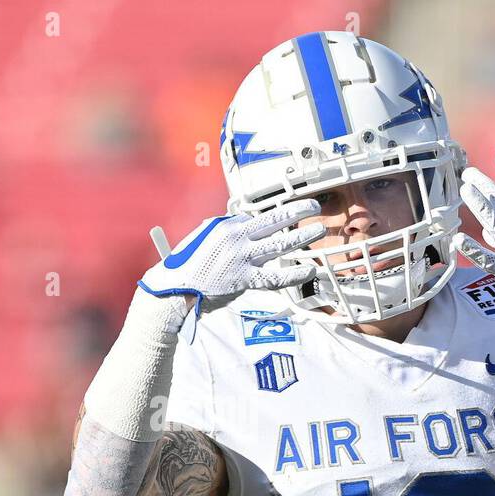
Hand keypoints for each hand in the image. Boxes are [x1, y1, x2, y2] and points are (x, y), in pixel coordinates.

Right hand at [138, 200, 325, 308]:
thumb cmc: (187, 267)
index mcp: (225, 224)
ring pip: (279, 243)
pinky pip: (275, 276)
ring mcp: (241, 257)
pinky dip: (294, 274)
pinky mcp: (244, 278)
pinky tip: (308, 270)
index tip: (288, 216)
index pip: (254, 217)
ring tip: (319, 230)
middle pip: (273, 219)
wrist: (175, 288)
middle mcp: (235, 236)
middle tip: (313, 207)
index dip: (273, 218)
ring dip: (301, 236)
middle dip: (296, 211)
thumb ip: (224, 234)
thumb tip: (241, 230)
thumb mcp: (203, 239)